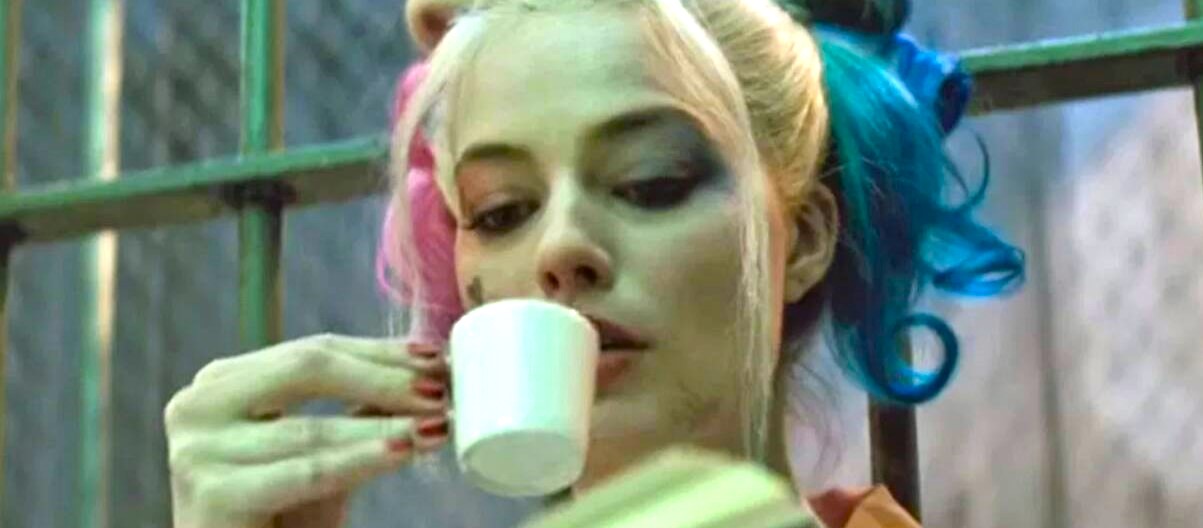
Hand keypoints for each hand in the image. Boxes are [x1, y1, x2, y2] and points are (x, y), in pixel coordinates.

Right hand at [164, 335, 450, 527]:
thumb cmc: (281, 517)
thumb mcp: (321, 452)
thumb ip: (355, 410)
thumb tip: (424, 373)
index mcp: (222, 384)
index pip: (311, 352)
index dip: (377, 352)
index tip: (433, 356)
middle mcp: (198, 406)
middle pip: (306, 370)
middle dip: (382, 378)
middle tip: (440, 389)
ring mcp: (197, 451)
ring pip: (312, 427)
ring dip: (384, 423)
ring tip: (436, 424)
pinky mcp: (212, 496)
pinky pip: (306, 472)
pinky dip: (360, 459)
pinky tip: (403, 450)